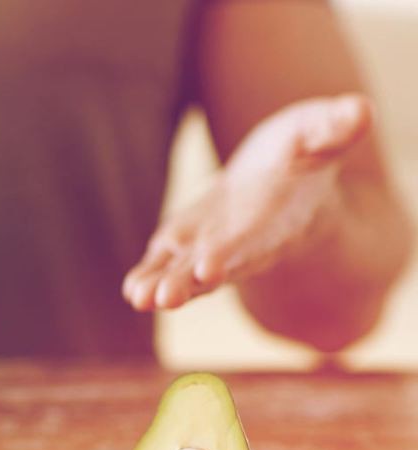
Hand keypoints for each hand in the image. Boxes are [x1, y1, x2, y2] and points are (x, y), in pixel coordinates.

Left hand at [123, 94, 372, 310]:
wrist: (283, 178)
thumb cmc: (305, 151)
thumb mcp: (319, 132)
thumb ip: (333, 128)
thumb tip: (360, 109)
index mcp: (282, 219)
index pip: (257, 240)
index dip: (234, 252)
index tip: (209, 268)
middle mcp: (247, 243)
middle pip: (218, 266)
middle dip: (190, 282)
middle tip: (166, 298)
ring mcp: (214, 246)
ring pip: (187, 273)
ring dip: (163, 286)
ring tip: (140, 298)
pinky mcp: (187, 243)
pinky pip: (167, 264)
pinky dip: (149, 277)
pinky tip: (132, 291)